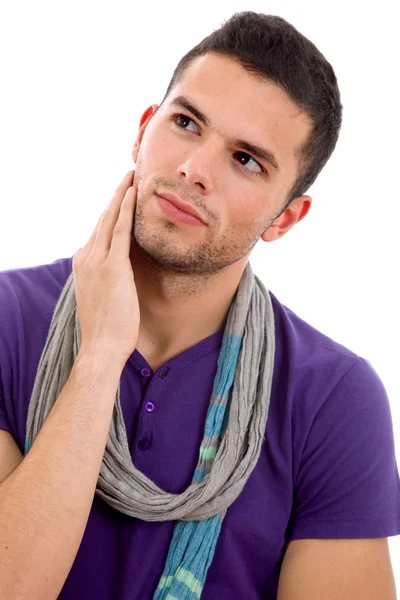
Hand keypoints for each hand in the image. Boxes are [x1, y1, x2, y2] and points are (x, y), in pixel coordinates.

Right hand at [72, 171, 139, 364]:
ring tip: (132, 175)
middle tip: (129, 174)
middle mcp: (87, 257)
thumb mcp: (104, 295)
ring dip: (122, 195)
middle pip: (103, 218)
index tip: (121, 194)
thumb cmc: (107, 328)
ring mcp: (97, 261)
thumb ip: (109, 277)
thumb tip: (122, 270)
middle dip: (116, 195)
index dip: (111, 209)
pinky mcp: (113, 268)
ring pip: (110, 219)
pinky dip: (127, 210)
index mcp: (84, 263)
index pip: (99, 229)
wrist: (101, 347)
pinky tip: (134, 193)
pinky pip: (121, 231)